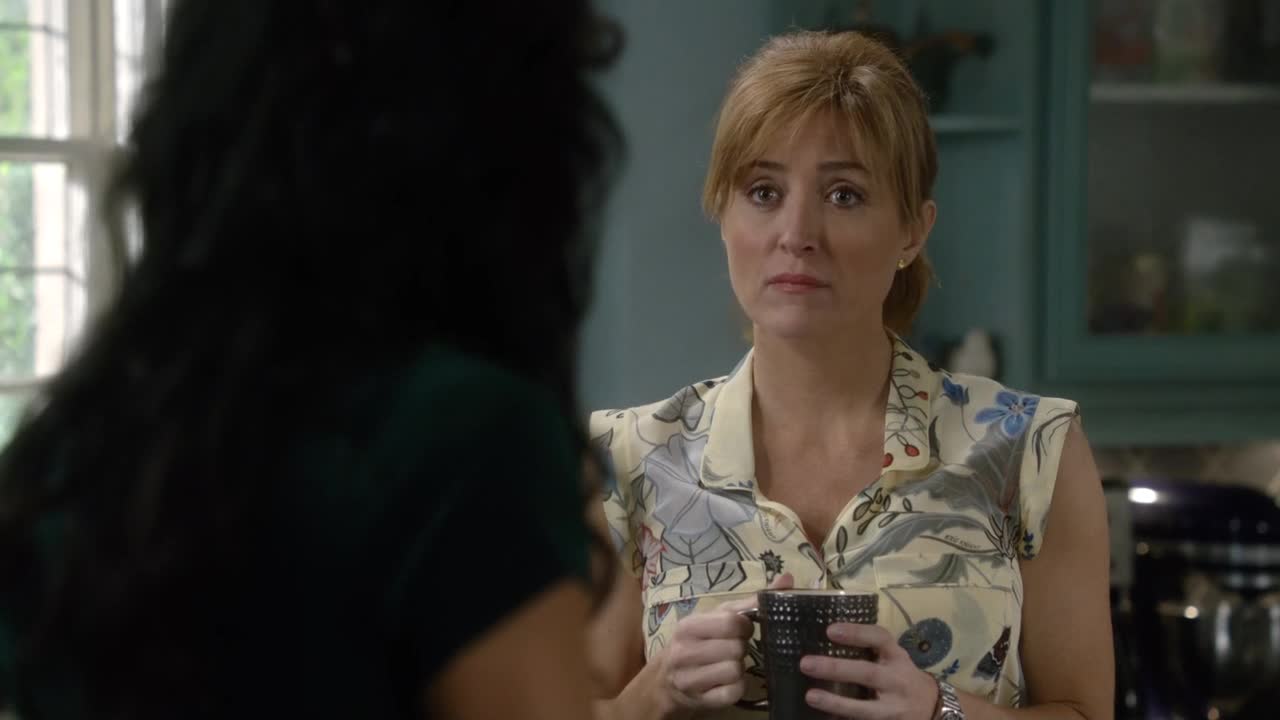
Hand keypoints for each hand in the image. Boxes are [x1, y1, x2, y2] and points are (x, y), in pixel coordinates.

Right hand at [654, 572, 793, 714]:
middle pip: (736, 649)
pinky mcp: (699, 700)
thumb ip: (751, 601)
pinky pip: (734, 693)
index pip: (731, 622)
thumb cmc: (698, 640)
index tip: (742, 630)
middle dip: (741, 649)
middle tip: (734, 649)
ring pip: (735, 671)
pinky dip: (737, 687)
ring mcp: (689, 679)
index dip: (745, 627)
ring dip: (739, 669)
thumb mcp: (717, 617)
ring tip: (729, 664)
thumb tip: (787, 578)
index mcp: (689, 625)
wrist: (666, 677)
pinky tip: (727, 681)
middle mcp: (684, 651)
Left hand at [799, 622, 939, 719]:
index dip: (856, 633)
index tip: (830, 630)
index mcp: (896, 657)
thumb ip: (869, 649)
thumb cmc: (900, 675)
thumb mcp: (892, 658)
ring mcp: (893, 707)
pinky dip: (844, 719)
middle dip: (836, 669)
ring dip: (836, 703)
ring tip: (811, 696)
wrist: (931, 707)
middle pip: (867, 673)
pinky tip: (825, 718)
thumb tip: (824, 637)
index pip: (879, 638)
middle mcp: (897, 680)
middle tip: (806, 663)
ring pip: (864, 707)